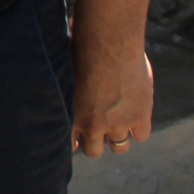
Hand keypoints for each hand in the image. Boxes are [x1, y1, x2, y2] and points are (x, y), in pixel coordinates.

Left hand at [71, 42, 153, 157]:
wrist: (108, 42)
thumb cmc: (80, 46)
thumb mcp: (65, 69)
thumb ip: (65, 85)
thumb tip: (51, 82)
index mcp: (70, 114)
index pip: (70, 144)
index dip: (76, 141)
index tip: (78, 138)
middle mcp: (93, 125)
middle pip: (93, 151)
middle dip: (95, 140)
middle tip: (99, 126)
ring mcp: (118, 123)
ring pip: (119, 147)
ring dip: (118, 137)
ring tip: (118, 120)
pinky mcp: (140, 116)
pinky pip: (141, 135)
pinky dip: (139, 127)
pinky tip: (136, 113)